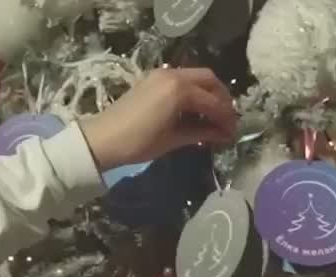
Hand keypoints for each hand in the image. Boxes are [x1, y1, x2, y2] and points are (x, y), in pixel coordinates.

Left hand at [80, 67, 237, 170]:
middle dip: (221, 99)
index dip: (226, 119)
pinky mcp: (153, 79)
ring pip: (196, 77)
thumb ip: (201, 132)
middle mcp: (173, 75)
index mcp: (179, 90)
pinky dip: (193, 92)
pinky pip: (182, 79)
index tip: (232, 134)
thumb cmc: (139, 142)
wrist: (103, 139)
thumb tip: (223, 134)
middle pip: (209, 80)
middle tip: (226, 120)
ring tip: (212, 117)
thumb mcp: (174, 139)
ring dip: (208, 94)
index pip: (213, 102)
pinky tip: (194, 111)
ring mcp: (162, 74)